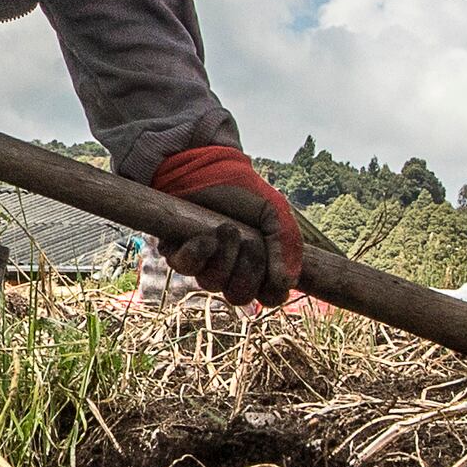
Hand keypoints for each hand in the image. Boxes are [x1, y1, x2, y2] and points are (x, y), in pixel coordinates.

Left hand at [149, 141, 303, 307]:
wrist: (210, 167)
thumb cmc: (244, 192)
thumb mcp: (274, 213)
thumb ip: (286, 245)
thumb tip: (288, 282)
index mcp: (257, 266)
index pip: (268, 298)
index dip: (271, 290)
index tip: (272, 267)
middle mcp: (229, 270)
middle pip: (240, 296)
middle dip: (248, 268)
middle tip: (249, 240)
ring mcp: (203, 264)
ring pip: (213, 285)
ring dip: (225, 256)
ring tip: (227, 228)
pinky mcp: (178, 252)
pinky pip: (186, 269)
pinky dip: (199, 252)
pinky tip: (206, 235)